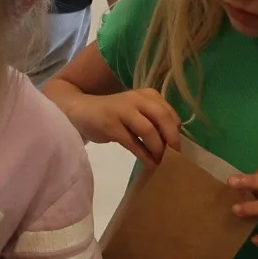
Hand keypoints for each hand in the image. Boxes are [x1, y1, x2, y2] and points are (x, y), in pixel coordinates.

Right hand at [59, 87, 180, 165]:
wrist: (79, 110)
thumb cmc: (112, 114)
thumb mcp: (136, 112)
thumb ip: (153, 121)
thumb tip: (173, 143)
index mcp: (147, 94)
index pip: (169, 112)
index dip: (176, 131)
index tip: (178, 147)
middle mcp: (136, 98)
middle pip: (163, 118)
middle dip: (172, 139)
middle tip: (176, 156)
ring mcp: (122, 110)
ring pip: (149, 130)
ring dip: (158, 149)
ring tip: (161, 162)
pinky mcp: (111, 124)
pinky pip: (133, 142)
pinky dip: (144, 155)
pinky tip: (149, 164)